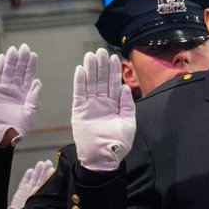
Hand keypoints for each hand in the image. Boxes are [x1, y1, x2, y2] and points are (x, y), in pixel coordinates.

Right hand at [0, 45, 42, 146]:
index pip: (29, 75)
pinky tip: (1, 58)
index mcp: (26, 94)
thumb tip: (38, 82)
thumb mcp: (30, 113)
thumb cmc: (18, 128)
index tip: (33, 54)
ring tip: (14, 50)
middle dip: (21, 59)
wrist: (0, 136)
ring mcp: (3, 90)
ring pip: (7, 71)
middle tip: (24, 47)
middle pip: (18, 70)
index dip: (30, 65)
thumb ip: (34, 98)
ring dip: (10, 61)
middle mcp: (15, 90)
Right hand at [9, 159, 53, 208]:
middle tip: (48, 162)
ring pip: (34, 180)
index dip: (50, 176)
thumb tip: (60, 193)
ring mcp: (28, 193)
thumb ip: (48, 198)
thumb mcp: (42, 206)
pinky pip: (24, 183)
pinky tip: (30, 170)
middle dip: (45, 171)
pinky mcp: (19, 193)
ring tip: (41, 163)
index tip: (54, 169)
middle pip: (41, 180)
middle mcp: (36, 193)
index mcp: (43, 196)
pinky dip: (27, 176)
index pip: (48, 184)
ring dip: (37, 171)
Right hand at [71, 49, 135, 171]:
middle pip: (101, 80)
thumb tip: (125, 88)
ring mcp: (90, 106)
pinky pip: (79, 94)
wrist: (105, 158)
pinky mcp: (80, 111)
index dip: (113, 71)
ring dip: (90, 70)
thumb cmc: (119, 143)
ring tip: (90, 55)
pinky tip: (80, 70)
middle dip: (101, 65)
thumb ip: (127, 105)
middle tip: (100, 50)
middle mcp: (101, 103)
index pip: (113, 83)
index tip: (114, 56)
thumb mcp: (129, 122)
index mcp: (114, 105)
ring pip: (90, 84)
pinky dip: (79, 82)